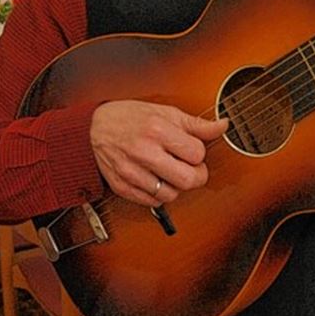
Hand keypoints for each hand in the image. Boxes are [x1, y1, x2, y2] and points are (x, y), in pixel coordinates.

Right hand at [90, 101, 226, 206]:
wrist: (92, 129)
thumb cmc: (129, 118)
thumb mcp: (164, 113)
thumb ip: (195, 124)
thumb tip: (222, 127)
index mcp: (157, 130)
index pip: (196, 153)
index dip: (198, 153)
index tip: (191, 150)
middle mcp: (143, 152)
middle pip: (187, 180)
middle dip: (195, 176)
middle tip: (189, 168)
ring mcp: (131, 172)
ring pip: (171, 194)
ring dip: (175, 186)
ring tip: (169, 172)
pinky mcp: (122, 186)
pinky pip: (152, 202)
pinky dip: (158, 194)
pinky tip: (154, 179)